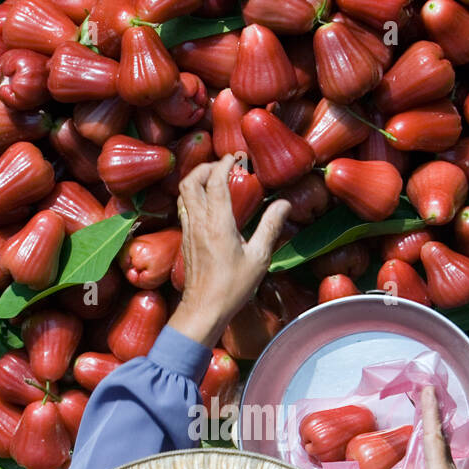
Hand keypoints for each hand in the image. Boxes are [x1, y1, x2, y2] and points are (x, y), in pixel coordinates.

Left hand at [170, 154, 290, 349]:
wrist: (203, 310)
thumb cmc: (232, 287)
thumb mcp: (258, 258)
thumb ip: (270, 227)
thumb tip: (284, 204)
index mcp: (217, 223)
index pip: (214, 181)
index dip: (224, 163)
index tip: (236, 158)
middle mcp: (199, 222)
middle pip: (190, 181)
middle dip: (205, 167)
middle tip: (222, 166)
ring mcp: (188, 231)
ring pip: (184, 194)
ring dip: (197, 181)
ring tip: (215, 181)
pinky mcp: (185, 240)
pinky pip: (185, 209)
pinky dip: (195, 197)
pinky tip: (210, 205)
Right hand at [375, 385, 468, 468]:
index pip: (433, 436)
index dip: (429, 411)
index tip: (427, 389)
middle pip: (438, 436)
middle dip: (431, 413)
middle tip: (425, 391)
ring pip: (438, 449)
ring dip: (430, 429)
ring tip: (423, 412)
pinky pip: (435, 462)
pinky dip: (428, 448)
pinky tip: (420, 450)